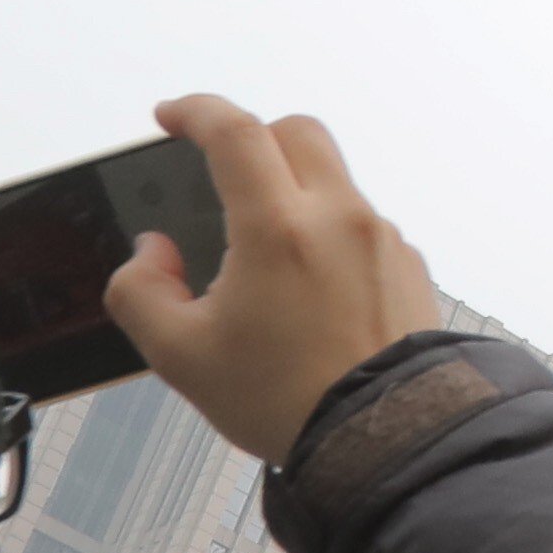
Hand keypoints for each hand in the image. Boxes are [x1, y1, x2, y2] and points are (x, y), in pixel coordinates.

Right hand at [106, 93, 444, 460]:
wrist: (385, 440)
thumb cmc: (288, 402)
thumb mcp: (181, 357)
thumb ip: (141, 292)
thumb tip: (152, 253)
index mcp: (278, 228)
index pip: (235, 132)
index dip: (196, 111)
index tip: (172, 117)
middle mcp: (339, 218)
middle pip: (295, 132)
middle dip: (250, 137)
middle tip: (218, 170)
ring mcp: (382, 239)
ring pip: (334, 179)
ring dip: (293, 190)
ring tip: (262, 251)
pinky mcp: (410, 266)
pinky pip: (362, 224)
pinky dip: (328, 232)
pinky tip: (308, 285)